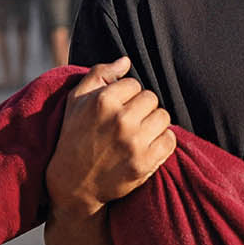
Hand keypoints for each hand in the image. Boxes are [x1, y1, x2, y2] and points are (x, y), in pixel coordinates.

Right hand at [44, 57, 176, 219]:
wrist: (73, 183)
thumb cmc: (74, 136)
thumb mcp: (76, 100)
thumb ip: (100, 74)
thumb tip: (126, 60)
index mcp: (103, 101)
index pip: (134, 84)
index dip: (127, 96)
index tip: (117, 108)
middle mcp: (120, 120)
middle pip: (152, 98)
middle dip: (142, 108)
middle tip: (129, 122)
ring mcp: (134, 143)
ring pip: (163, 117)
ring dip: (154, 124)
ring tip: (138, 133)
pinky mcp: (144, 163)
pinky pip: (170, 140)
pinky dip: (163, 142)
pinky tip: (147, 145)